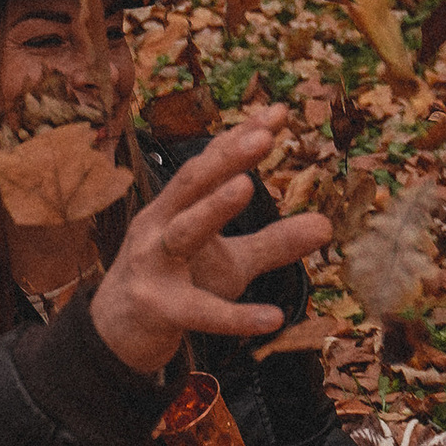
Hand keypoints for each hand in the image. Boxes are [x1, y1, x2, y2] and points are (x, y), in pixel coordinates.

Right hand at [90, 112, 330, 377]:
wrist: (117, 334)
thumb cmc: (178, 284)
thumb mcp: (230, 261)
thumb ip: (274, 242)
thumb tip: (327, 225)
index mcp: (176, 206)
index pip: (210, 165)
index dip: (241, 137)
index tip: (279, 112)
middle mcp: (159, 225)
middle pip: (191, 184)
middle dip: (225, 158)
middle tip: (264, 136)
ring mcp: (153, 265)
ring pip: (183, 234)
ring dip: (212, 209)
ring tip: (245, 187)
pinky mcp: (158, 308)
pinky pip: (199, 312)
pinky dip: (234, 316)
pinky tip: (272, 318)